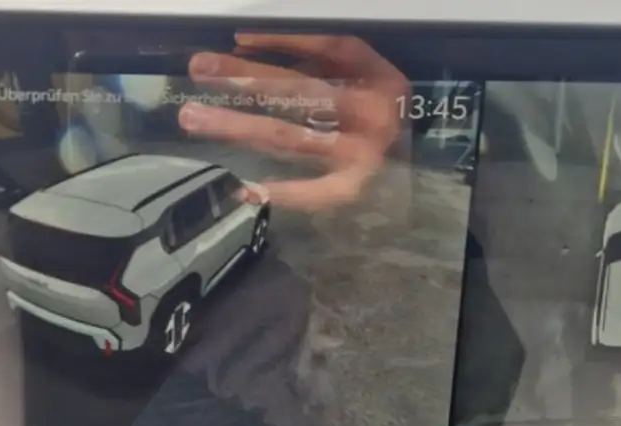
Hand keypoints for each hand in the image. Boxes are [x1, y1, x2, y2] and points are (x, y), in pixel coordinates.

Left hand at [179, 34, 406, 211]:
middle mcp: (371, 112)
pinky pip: (315, 192)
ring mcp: (363, 154)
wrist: (427, 165)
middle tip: (196, 71)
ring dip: (238, 126)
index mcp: (378, 74)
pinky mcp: (356, 190)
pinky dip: (281, 191)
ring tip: (194, 119)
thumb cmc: (381, 112)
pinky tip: (244, 189)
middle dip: (242, 79)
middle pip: (297, 91)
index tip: (237, 39)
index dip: (282, 41)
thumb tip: (249, 45)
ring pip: (290, 136)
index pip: (329, 47)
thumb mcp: (364, 72)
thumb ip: (317, 56)